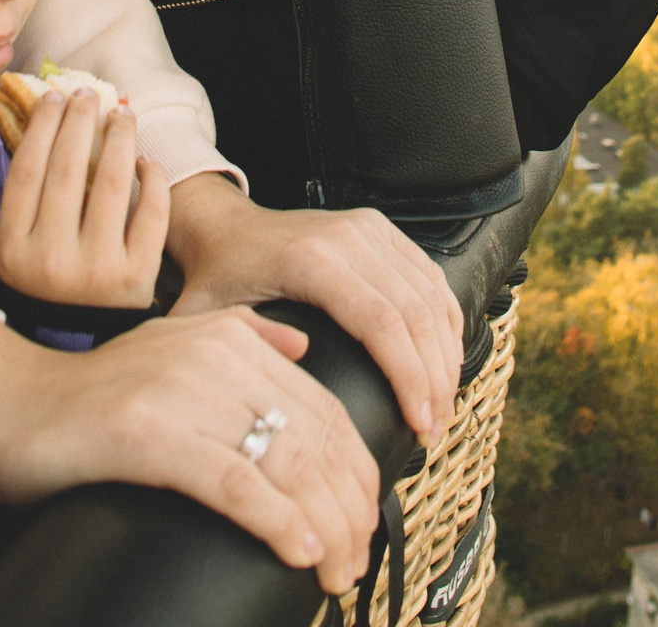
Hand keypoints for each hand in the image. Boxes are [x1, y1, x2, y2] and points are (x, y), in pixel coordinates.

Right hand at [0, 89, 169, 307]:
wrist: (77, 342)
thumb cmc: (47, 281)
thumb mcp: (19, 248)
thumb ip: (26, 198)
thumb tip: (44, 120)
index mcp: (13, 251)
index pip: (26, 172)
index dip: (42, 127)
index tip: (54, 97)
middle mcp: (51, 262)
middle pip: (68, 170)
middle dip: (80, 121)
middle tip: (88, 94)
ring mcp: (96, 271)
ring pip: (113, 184)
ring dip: (120, 139)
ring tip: (123, 114)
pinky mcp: (137, 278)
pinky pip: (150, 214)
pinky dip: (153, 180)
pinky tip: (146, 160)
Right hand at [0, 313, 378, 593]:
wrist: (3, 402)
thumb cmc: (88, 395)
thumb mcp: (170, 344)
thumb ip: (240, 337)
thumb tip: (301, 346)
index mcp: (230, 337)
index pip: (324, 406)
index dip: (358, 470)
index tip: (364, 522)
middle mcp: (215, 354)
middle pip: (317, 436)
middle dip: (349, 507)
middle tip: (354, 558)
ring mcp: (181, 390)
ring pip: (286, 462)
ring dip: (324, 525)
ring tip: (335, 568)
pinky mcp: (146, 433)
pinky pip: (233, 480)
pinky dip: (276, 520)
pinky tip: (297, 550)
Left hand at [166, 175, 462, 448]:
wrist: (225, 228)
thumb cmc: (215, 280)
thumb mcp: (211, 322)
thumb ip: (245, 353)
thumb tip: (293, 386)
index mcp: (310, 261)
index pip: (381, 323)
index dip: (409, 378)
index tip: (419, 425)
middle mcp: (348, 238)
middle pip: (416, 314)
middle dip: (433, 379)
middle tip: (432, 430)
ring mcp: (369, 229)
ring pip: (431, 297)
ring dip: (445, 356)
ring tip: (441, 407)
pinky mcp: (381, 229)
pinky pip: (429, 278)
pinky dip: (446, 323)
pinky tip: (445, 362)